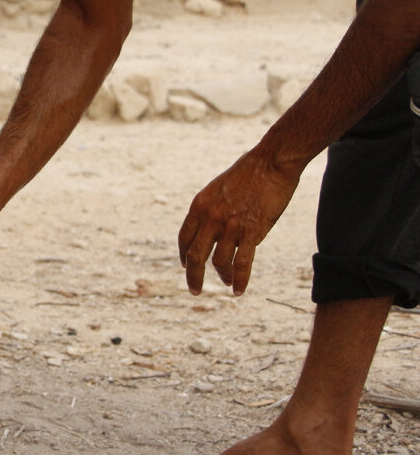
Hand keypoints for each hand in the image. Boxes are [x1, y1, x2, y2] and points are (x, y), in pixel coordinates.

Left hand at [178, 149, 302, 295]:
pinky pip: (242, 264)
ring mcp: (230, 227)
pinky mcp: (251, 233)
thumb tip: (212, 231)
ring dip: (222, 276)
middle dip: (193, 276)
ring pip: (219, 263)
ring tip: (227, 283)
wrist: (271, 163)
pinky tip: (239, 291)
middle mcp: (210, 218)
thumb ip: (211, 210)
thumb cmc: (249, 173)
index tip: (186, 264)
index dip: (184, 255)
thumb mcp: (218, 189)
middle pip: (194, 256)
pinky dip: (240, 280)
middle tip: (195, 289)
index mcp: (199, 206)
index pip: (184, 238)